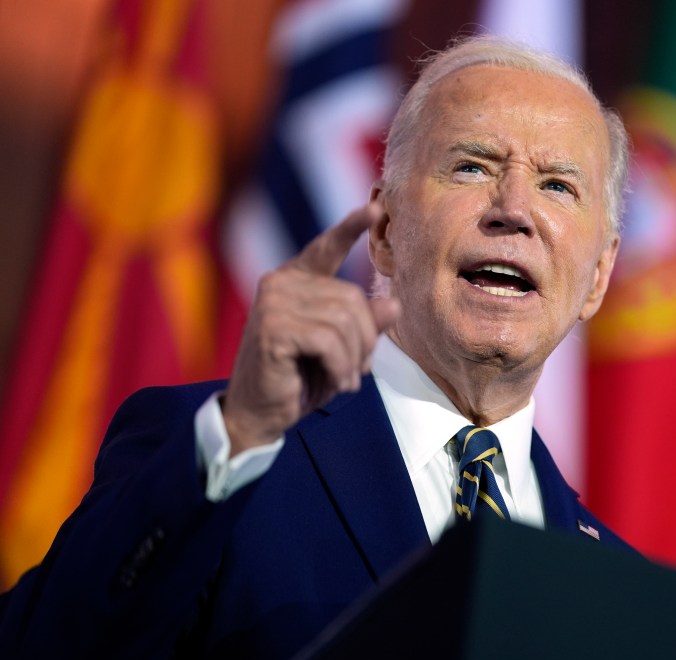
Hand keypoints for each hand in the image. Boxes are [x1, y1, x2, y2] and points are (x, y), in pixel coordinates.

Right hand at [222, 203, 399, 455]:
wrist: (262, 413)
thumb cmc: (301, 378)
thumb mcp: (342, 350)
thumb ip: (365, 325)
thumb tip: (393, 304)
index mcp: (297, 281)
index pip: (327, 248)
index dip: (350, 228)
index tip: (374, 208)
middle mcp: (281, 283)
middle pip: (352, 298)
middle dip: (365, 340)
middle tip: (360, 370)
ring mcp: (273, 302)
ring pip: (344, 320)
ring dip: (354, 359)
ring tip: (346, 379)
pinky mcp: (273, 327)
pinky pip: (329, 341)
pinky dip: (341, 367)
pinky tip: (336, 382)